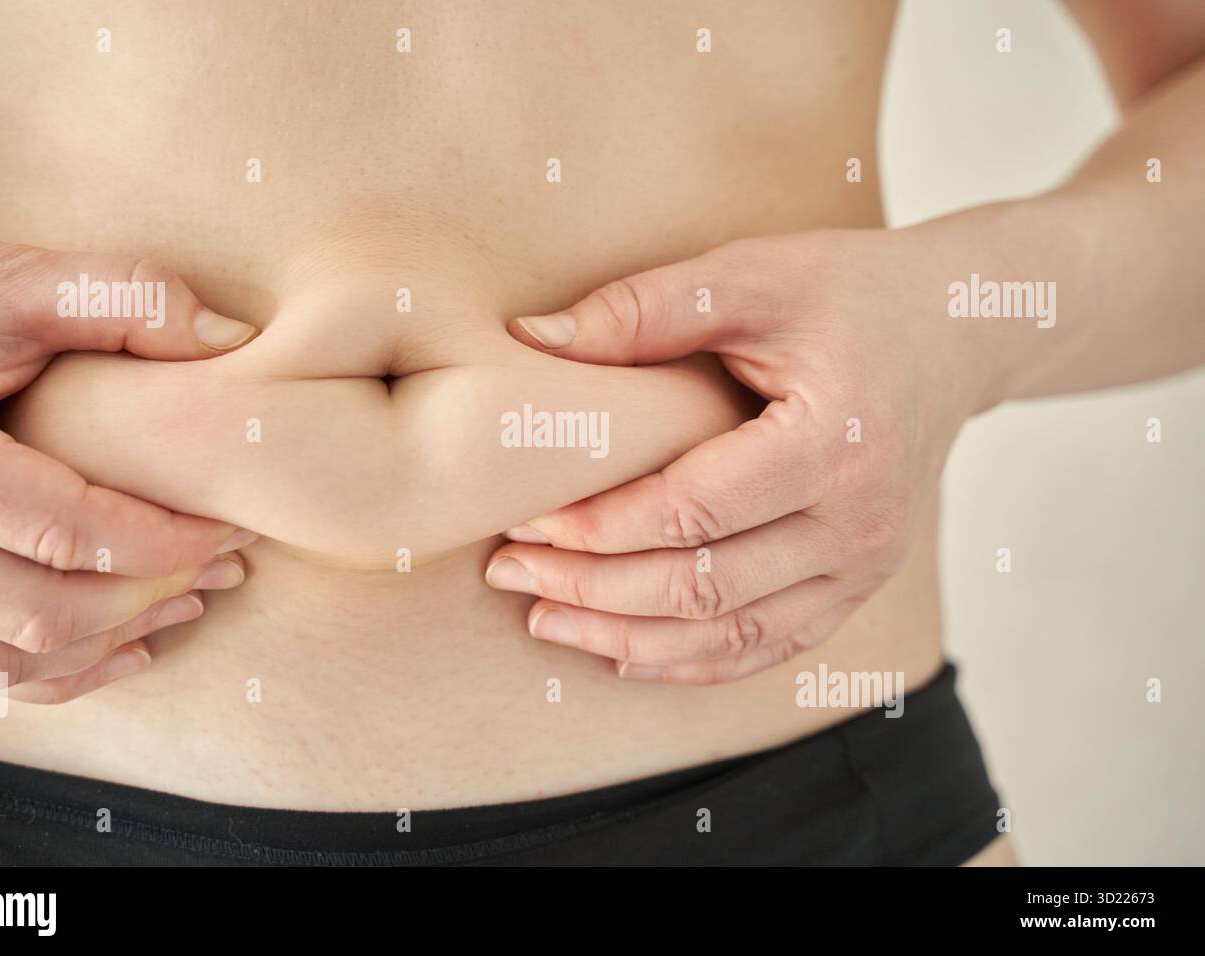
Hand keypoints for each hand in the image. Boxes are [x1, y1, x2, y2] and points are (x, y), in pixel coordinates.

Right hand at [0, 224, 258, 702]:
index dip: (168, 541)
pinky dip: (56, 675)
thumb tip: (234, 338)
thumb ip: (122, 299)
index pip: (70, 533)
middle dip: (150, 594)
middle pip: (41, 613)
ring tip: (191, 599)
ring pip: (5, 659)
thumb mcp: (4, 280)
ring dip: (111, 641)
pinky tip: (131, 647)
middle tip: (224, 560)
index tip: (233, 522)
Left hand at [485, 228, 993, 683]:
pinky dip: (690, 659)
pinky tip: (621, 649)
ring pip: (730, 634)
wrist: (957, 330)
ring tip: (543, 618)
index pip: (691, 512)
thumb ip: (641, 310)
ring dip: (627, 637)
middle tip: (510, 572)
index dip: (596, 527)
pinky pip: (768, 648)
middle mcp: (860, 522)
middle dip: (592, 588)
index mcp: (834, 442)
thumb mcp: (750, 278)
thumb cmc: (849, 294)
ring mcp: (866, 566)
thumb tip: (530, 339)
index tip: (525, 521)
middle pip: (703, 586)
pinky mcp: (859, 586)